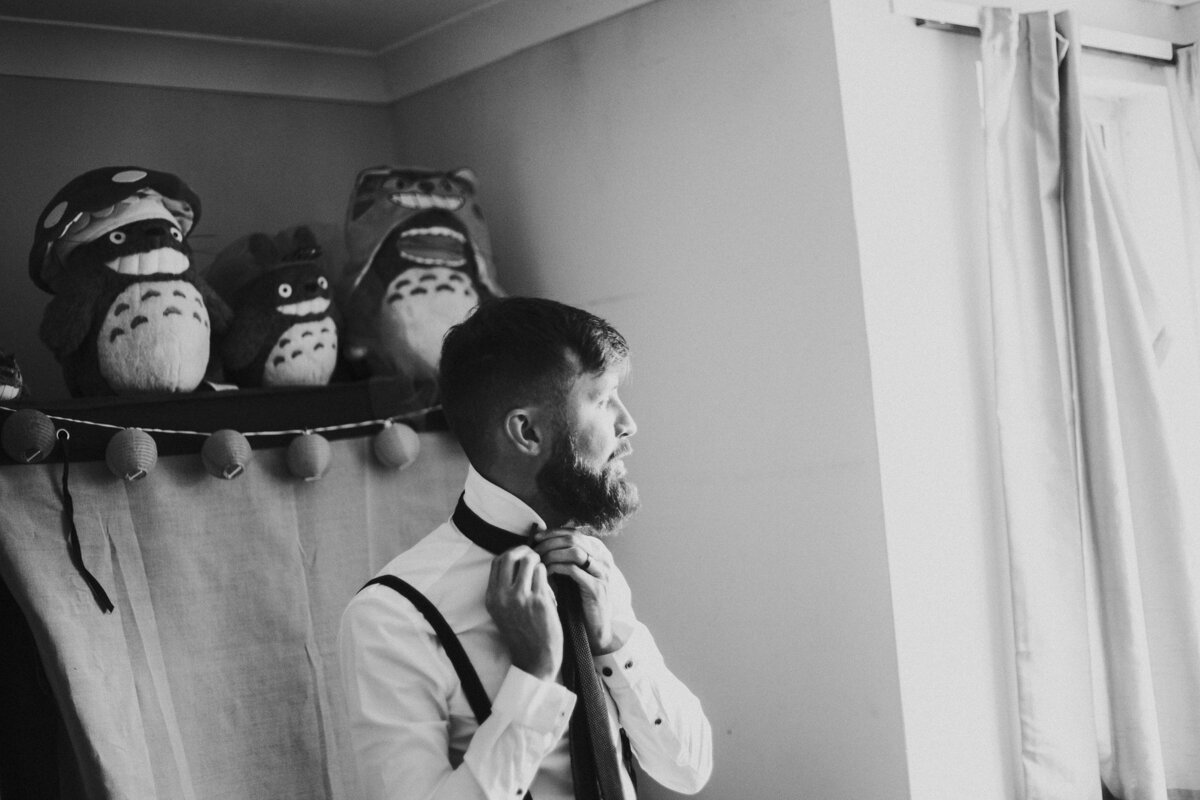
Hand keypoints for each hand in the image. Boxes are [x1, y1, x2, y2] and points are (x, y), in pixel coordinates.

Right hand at [485, 543, 562, 680]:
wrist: (535, 658)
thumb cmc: (523, 633)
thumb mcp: (503, 611)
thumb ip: (505, 589)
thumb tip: (518, 560)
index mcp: (492, 597)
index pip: (497, 562)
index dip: (511, 553)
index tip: (521, 556)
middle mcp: (503, 596)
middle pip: (510, 556)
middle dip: (524, 551)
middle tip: (534, 556)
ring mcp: (520, 597)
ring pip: (529, 561)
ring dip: (538, 563)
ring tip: (542, 574)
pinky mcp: (538, 600)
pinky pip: (543, 573)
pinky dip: (547, 576)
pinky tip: (548, 588)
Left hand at [534, 529, 621, 653]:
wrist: (597, 628)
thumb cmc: (581, 601)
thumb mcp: (575, 575)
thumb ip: (566, 559)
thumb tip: (543, 542)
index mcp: (599, 553)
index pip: (575, 533)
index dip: (553, 532)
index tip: (536, 537)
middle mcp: (604, 559)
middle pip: (574, 539)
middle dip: (550, 542)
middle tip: (535, 550)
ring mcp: (602, 573)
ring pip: (575, 552)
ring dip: (552, 554)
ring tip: (539, 561)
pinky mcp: (597, 588)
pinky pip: (574, 570)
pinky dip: (557, 568)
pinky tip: (546, 573)